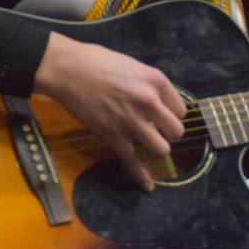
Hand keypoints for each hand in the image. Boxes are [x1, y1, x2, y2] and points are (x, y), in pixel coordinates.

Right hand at [34, 32, 186, 190]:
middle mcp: (149, 102)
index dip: (171, 114)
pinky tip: (148, 186)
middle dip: (167, 133)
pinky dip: (141, 177)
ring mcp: (131, 120)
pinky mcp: (113, 135)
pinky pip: (133, 162)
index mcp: (157, 81)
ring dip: (155, 149)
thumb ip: (150, 85)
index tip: (162, 115)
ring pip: (160, 149)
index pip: (181, 110)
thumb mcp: (134, 66)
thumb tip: (160, 102)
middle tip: (156, 129)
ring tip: (147, 144)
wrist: (67, 69)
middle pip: (176, 131)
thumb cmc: (98, 62)